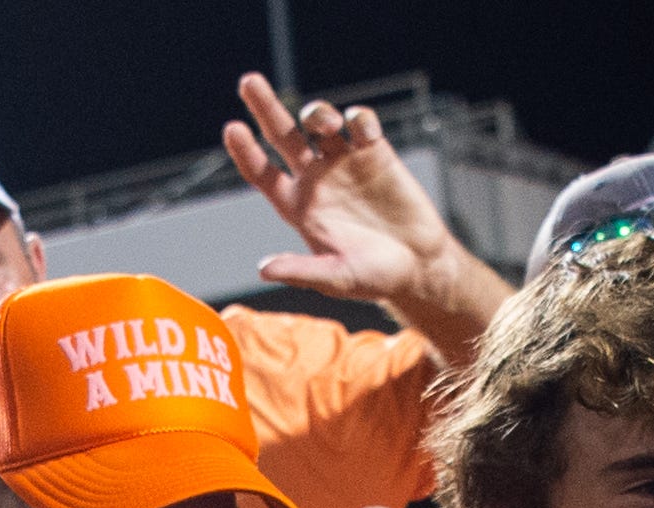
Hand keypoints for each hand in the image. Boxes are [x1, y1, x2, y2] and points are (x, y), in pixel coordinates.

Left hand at [223, 74, 471, 307]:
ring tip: (326, 122)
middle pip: (281, 135)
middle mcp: (315, 179)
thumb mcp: (337, 278)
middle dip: (265, 107)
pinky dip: (358, 119)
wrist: (421, 265)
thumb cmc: (375, 279)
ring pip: (318, 122)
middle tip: (249, 82)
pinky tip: (361, 129)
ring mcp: (343, 162)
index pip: (261, 173)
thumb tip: (264, 270)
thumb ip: (302, 271)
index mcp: (297, 207)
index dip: (245, 152)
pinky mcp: (374, 153)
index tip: (233, 128)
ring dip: (318, 114)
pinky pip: (360, 123)